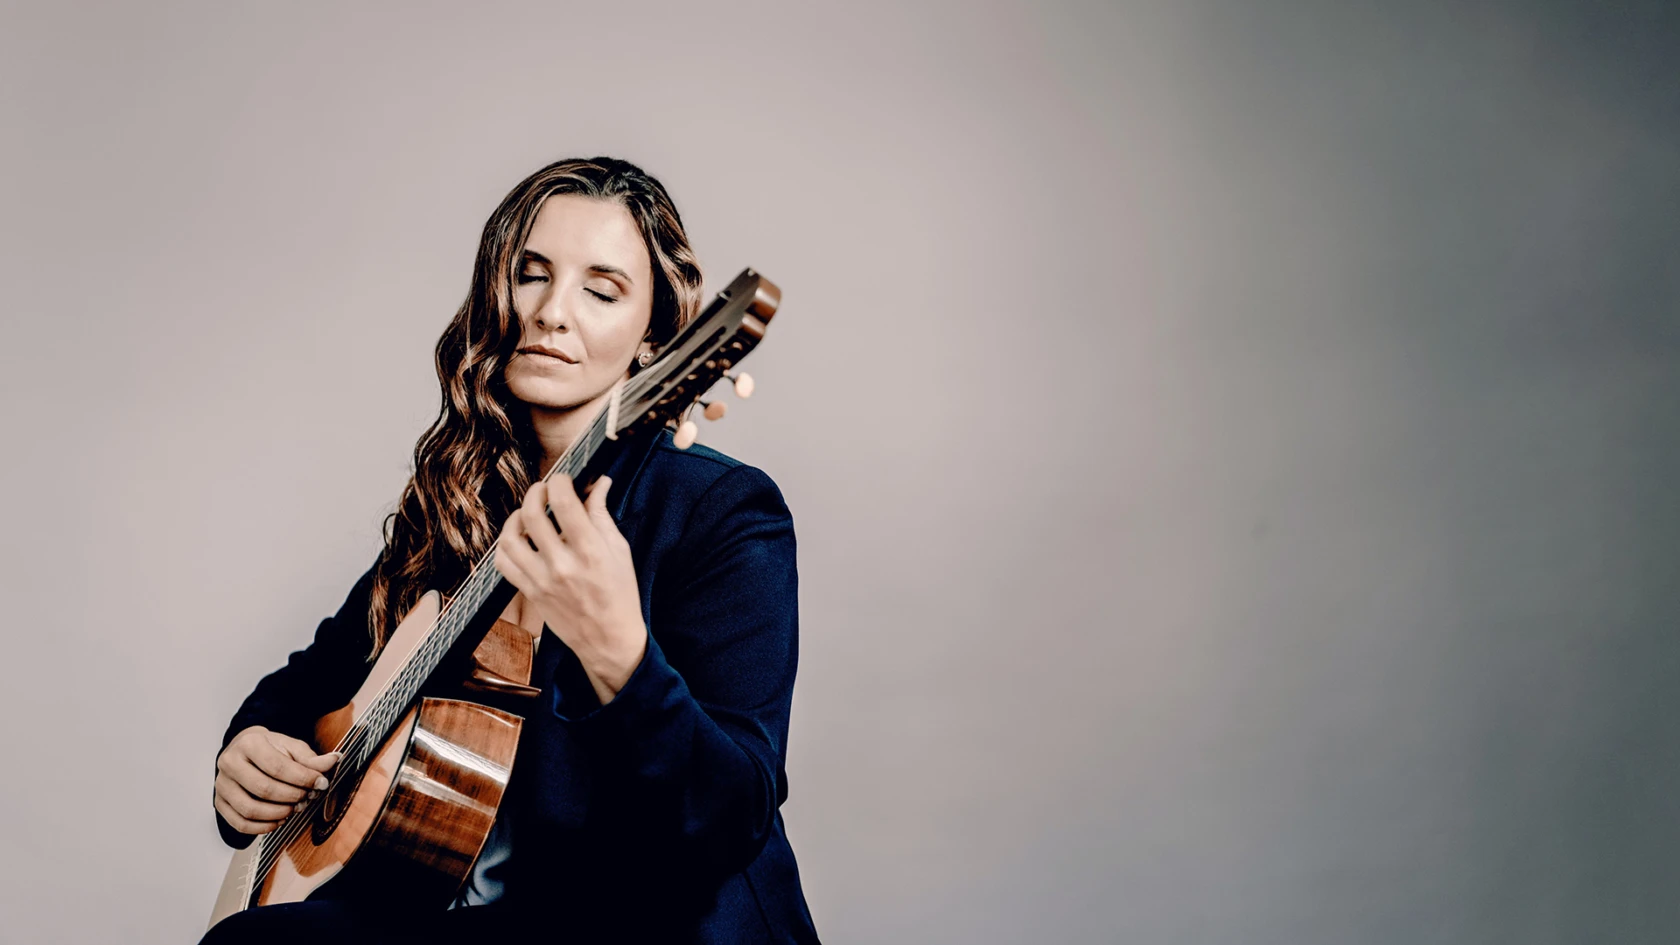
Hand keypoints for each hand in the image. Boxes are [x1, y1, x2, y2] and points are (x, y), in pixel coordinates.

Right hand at [214, 726, 340, 834]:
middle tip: (307, 798)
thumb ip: (310, 757)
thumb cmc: (269, 749)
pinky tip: (279, 820)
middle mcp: (229, 763)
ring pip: (250, 809)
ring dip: (278, 813)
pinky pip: (240, 823)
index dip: (303, 778)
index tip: (321, 783)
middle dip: (292, 797)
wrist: (244, 751)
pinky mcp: (220, 803)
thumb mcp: (291, 747)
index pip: (277, 766)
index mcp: (248, 743)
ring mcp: (221, 785)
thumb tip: (334, 761)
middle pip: (264, 789)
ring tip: (295, 809)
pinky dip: (263, 827)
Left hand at [494, 474, 647, 702]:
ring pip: (510, 539)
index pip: (565, 503)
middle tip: (543, 489)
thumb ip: (602, 515)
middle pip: (532, 515)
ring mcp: (542, 581)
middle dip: (535, 492)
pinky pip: (503, 564)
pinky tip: (518, 539)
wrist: (609, 639)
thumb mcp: (619, 550)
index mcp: (590, 551)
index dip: (560, 482)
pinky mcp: (530, 593)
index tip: (564, 480)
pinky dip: (505, 546)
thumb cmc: (620, 594)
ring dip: (515, 518)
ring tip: (527, 513)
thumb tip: (598, 483)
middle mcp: (562, 564)